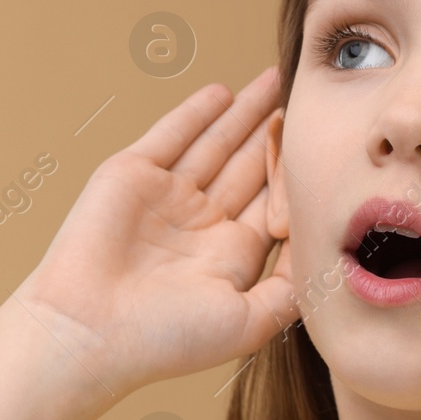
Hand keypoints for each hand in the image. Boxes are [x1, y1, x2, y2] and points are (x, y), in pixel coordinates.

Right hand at [13, 66, 299, 401]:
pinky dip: (197, 112)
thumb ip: (291, 289)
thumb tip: (327, 257)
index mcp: (229, 256)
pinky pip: (172, 134)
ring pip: (217, 143)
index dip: (300, 176)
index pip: (275, 204)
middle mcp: (200, 222)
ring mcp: (166, 196)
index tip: (331, 148)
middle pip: (250, 166)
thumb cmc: (166, 339)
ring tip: (277, 80)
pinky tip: (224, 93)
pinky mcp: (133, 173)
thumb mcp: (249, 322)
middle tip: (310, 97)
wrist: (89, 331)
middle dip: (277, 135)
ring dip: (246, 113)